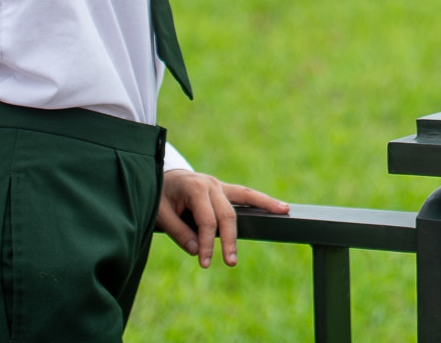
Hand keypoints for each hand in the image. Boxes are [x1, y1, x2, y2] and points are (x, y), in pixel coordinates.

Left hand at [156, 169, 287, 267]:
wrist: (160, 176)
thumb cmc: (158, 195)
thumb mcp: (159, 213)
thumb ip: (178, 232)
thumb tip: (197, 250)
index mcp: (194, 188)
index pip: (206, 221)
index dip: (207, 243)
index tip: (205, 263)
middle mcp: (211, 184)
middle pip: (227, 214)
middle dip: (230, 239)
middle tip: (230, 262)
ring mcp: (220, 185)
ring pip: (245, 198)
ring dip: (263, 209)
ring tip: (282, 214)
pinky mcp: (224, 190)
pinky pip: (246, 195)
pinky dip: (263, 201)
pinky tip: (281, 207)